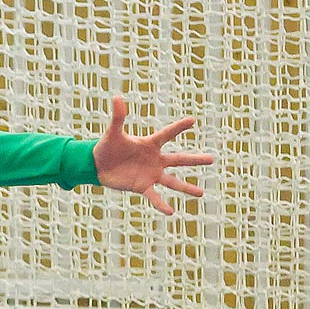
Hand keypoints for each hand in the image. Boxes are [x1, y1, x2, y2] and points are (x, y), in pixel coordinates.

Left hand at [92, 96, 213, 215]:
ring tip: (201, 194)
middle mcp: (155, 160)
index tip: (192, 120)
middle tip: (212, 159)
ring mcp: (150, 174)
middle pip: (178, 160)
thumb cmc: (107, 147)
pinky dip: (162, 204)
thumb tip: (116, 97)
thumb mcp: (113, 133)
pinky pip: (154, 196)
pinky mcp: (142, 186)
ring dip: (186, 187)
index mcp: (150, 144)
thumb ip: (117, 117)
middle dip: (195, 160)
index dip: (178, 127)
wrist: (97, 165)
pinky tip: (171, 211)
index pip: (167, 134)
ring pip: (172, 182)